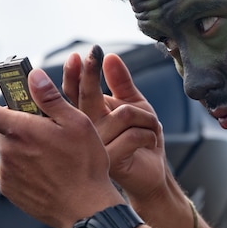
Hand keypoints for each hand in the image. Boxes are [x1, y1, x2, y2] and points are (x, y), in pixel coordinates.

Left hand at [0, 67, 123, 227]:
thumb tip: (33, 75)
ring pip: (6, 149)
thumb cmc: (85, 165)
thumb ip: (50, 98)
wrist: (86, 210)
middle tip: (35, 121)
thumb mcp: (77, 123)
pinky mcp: (11, 190)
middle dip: (8, 119)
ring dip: (20, 144)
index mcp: (20, 131)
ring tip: (50, 150)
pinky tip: (48, 169)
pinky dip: (24, 163)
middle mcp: (7, 152)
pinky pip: (11, 169)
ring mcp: (7, 174)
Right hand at [63, 46, 171, 204]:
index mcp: (87, 117)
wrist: (152, 172)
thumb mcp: (134, 104)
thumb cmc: (140, 138)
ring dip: (146, 117)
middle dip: (91, 76)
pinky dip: (150, 134)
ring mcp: (95, 148)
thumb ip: (121, 82)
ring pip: (122, 114)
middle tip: (95, 55)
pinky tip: (151, 142)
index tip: (79, 55)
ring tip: (151, 127)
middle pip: (86, 99)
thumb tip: (110, 57)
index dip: (74, 74)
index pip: (74, 94)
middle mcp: (85, 132)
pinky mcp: (110, 161)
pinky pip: (133, 134)